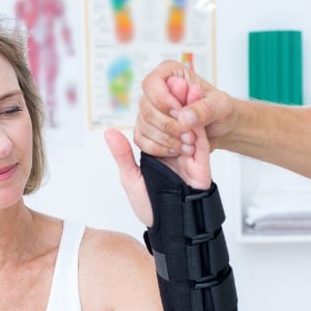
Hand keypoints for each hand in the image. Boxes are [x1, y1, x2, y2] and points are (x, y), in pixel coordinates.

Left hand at [105, 79, 212, 226]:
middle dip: (176, 101)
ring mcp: (189, 156)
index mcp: (157, 151)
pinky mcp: (201, 165)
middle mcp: (175, 150)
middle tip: (175, 81)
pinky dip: (198, 129)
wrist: (171, 229)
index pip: (158, 123)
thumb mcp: (132, 179)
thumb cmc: (153, 208)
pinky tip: (192, 118)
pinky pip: (202, 143)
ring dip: (188, 109)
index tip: (158, 86)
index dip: (160, 105)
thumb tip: (109, 133)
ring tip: (186, 88)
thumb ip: (123, 156)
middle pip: (178, 120)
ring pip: (191, 126)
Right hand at [135, 60, 238, 156]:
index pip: (152, 83)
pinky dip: (159, 148)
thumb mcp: (221, 106)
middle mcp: (155, 91)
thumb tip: (183, 117)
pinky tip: (177, 149)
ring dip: (167, 140)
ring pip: (144, 127)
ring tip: (189, 144)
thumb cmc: (220, 110)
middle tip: (190, 136)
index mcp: (170, 74)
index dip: (163, 101)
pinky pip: (142, 141)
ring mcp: (148, 111)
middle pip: (147, 109)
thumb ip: (204, 109)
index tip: (181, 114)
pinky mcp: (146, 130)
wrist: (220, 128)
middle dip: (169, 126)